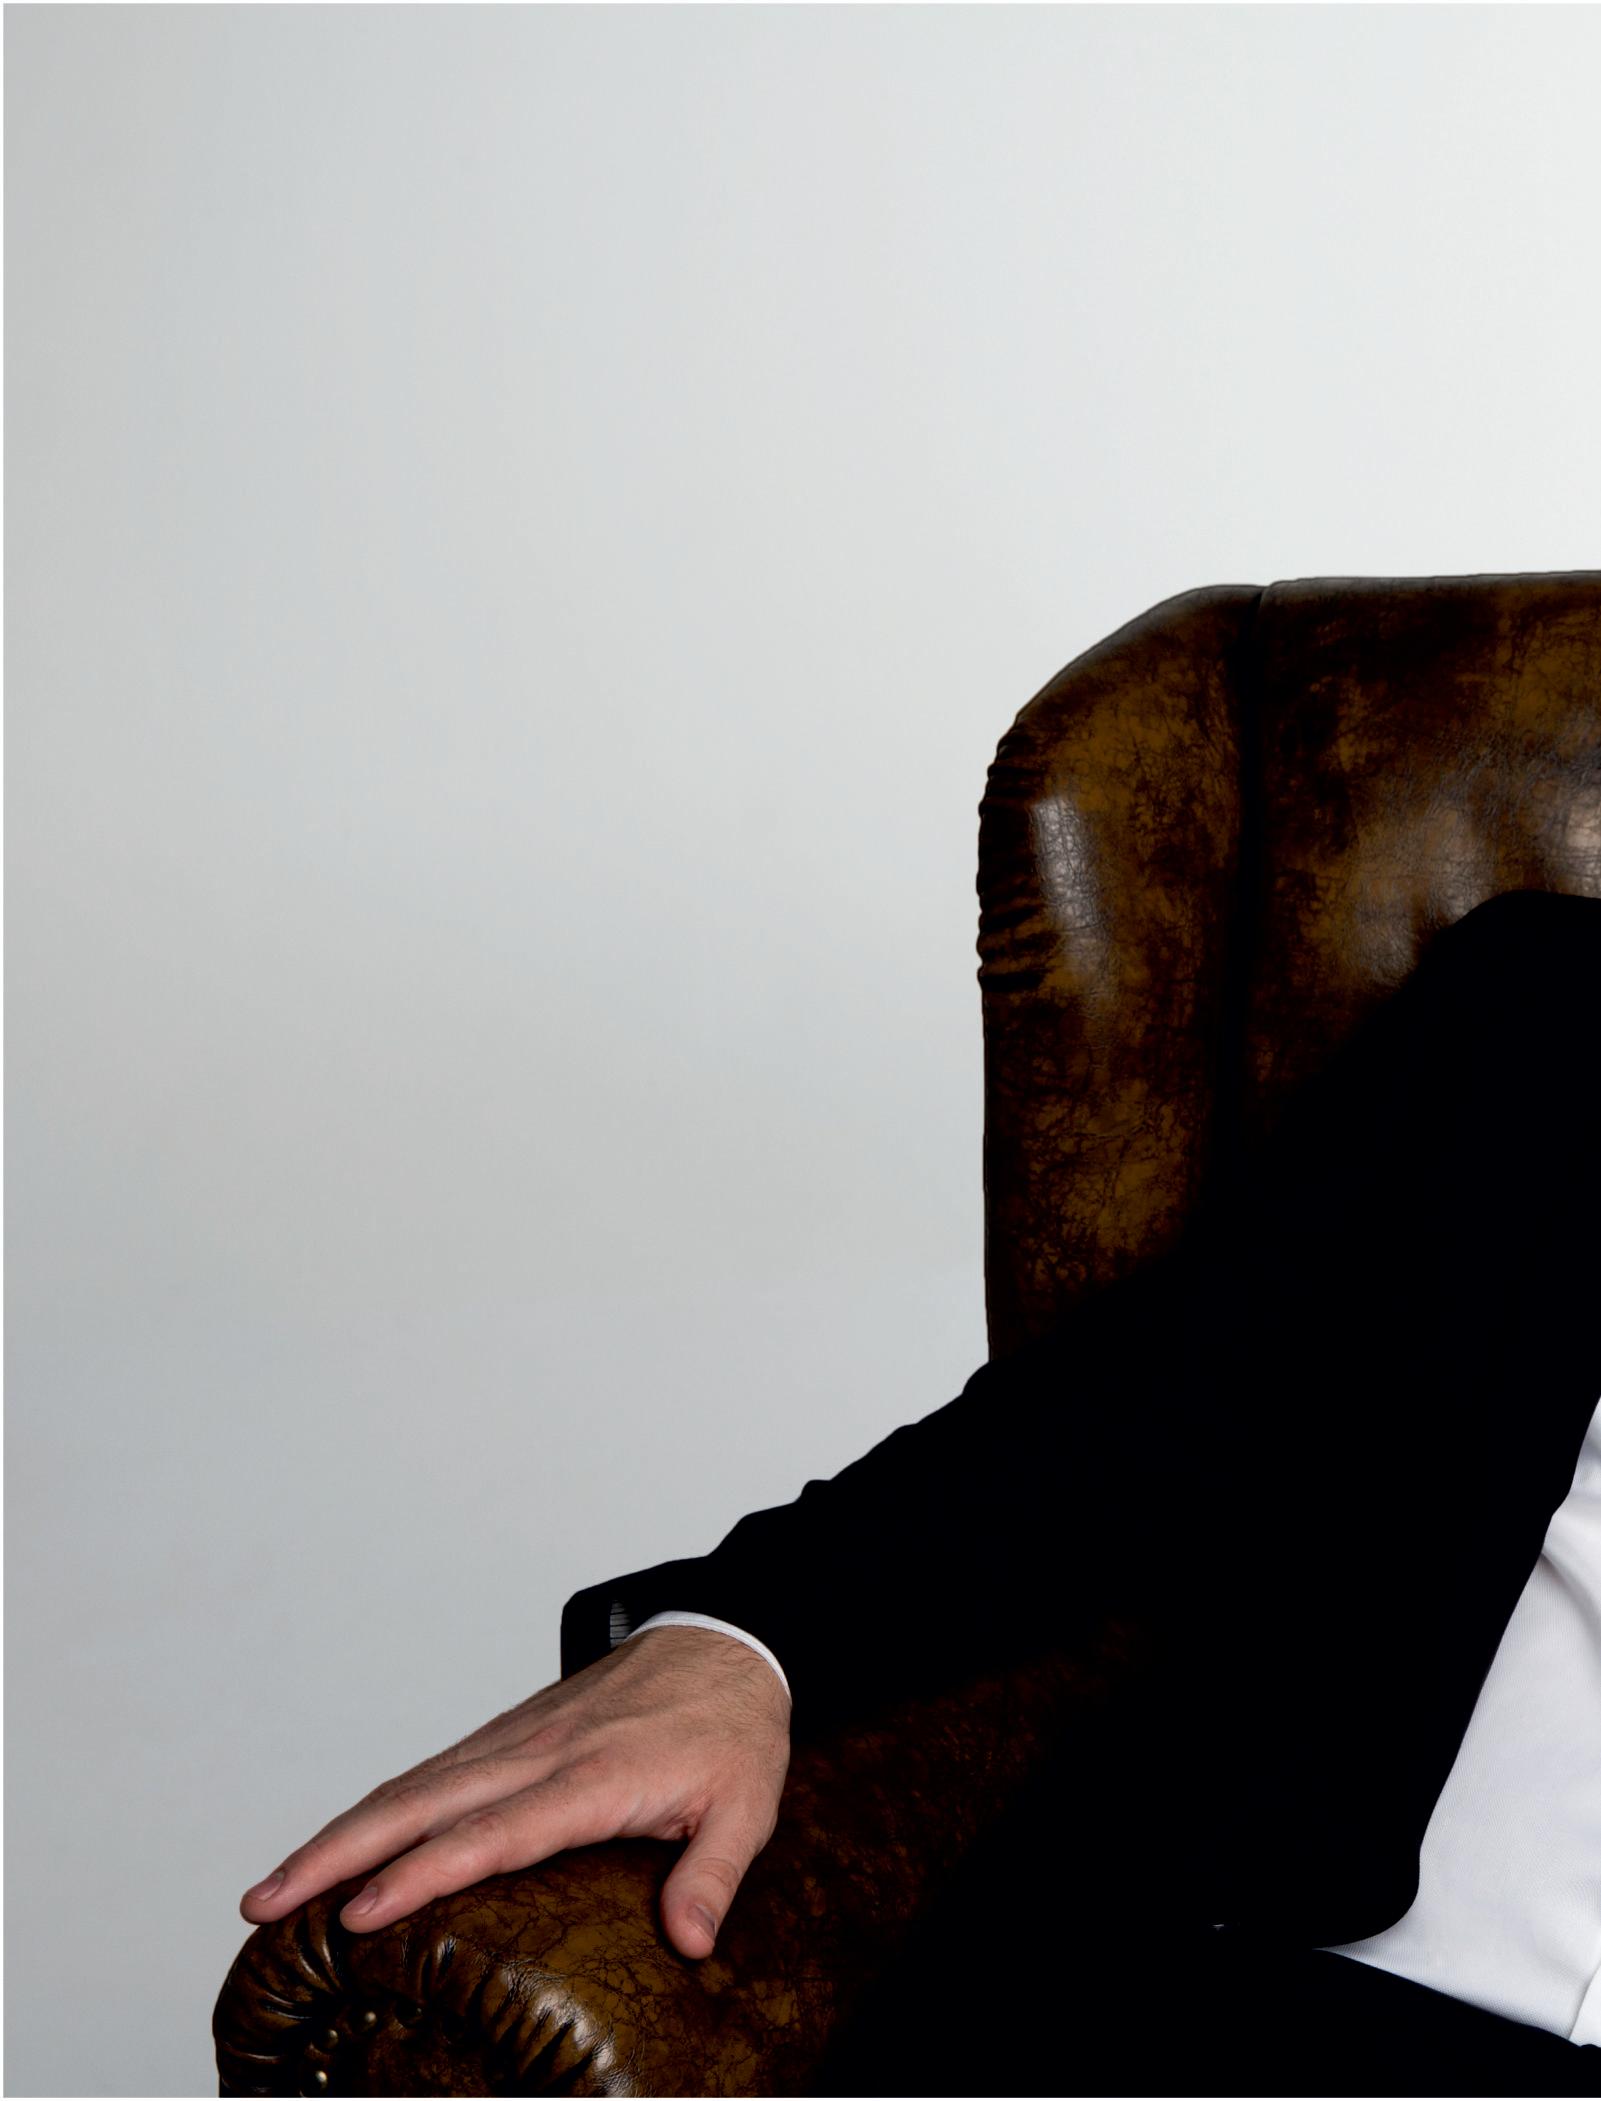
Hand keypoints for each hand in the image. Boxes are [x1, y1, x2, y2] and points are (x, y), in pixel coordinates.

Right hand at [237, 1625, 791, 1959]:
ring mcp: (518, 1736)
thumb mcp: (748, 1805)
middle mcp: (540, 1752)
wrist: (727, 1639)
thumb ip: (713, 1875)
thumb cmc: (734, 1730)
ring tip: (273, 1886)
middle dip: (337, 1852)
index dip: (425, 1872)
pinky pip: (433, 1769)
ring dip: (340, 1831)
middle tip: (262, 1902)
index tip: (360, 1912)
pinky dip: (378, 1806)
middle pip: (422, 1803)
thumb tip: (690, 1943)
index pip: (495, 1831)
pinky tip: (341, 1841)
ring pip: (414, 1783)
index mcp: (595, 1778)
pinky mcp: (512, 1730)